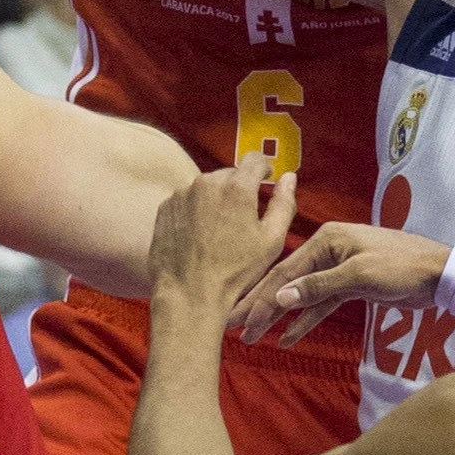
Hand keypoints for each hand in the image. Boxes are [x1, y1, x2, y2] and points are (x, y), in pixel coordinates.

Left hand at [146, 155, 296, 315]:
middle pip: (230, 174)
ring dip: (215, 201)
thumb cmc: (234, 272)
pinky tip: (199, 237)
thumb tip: (289, 178)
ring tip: (219, 233)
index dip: (264, 168)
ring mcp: (182, 194)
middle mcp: (207, 183)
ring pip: (207, 188)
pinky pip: (186, 201)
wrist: (189, 295)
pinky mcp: (165, 208)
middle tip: (243, 219)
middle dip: (239, 190)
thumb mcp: (271, 240)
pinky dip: (195, 212)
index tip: (265, 179)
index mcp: (237, 187)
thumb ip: (284, 203)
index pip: (255, 159)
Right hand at [231, 223, 449, 345]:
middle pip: (287, 283)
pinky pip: (321, 305)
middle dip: (261, 307)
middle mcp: (327, 251)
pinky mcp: (350, 286)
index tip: (238, 318)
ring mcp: (338, 269)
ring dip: (280, 317)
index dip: (260, 297)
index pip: (284, 272)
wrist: (440, 273)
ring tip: (255, 337)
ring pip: (302, 296)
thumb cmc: (401, 267)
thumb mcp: (359, 275)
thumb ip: (319, 287)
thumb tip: (281, 299)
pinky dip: (306, 322)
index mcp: (326, 240)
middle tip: (235, 329)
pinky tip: (288, 339)